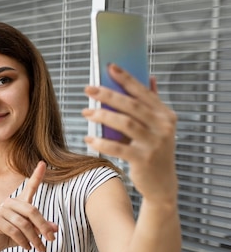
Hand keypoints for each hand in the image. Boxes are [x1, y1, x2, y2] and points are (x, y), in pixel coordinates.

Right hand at [0, 161, 57, 251]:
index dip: (37, 175)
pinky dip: (23, 241)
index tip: (43, 163)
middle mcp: (11, 203)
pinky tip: (27, 247)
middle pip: (32, 211)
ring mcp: (2, 211)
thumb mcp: (31, 232)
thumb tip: (55, 228)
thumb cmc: (13, 235)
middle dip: (43, 226)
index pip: (30, 186)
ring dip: (34, 238)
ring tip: (40, 248)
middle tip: (51, 240)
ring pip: (24, 224)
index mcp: (20, 202)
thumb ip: (41, 227)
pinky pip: (14, 231)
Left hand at [83, 63, 177, 202]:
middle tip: (88, 89)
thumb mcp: (158, 128)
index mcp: (166, 115)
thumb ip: (152, 105)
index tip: (110, 66)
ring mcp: (155, 143)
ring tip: (86, 112)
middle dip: (108, 95)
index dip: (126, 78)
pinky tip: (88, 139)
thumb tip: (149, 78)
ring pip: (125, 123)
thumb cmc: (154, 152)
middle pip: (132, 105)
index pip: (144, 92)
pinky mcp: (144, 159)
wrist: (162, 185)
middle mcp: (163, 127)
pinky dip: (101, 142)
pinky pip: (118, 148)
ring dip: (102, 116)